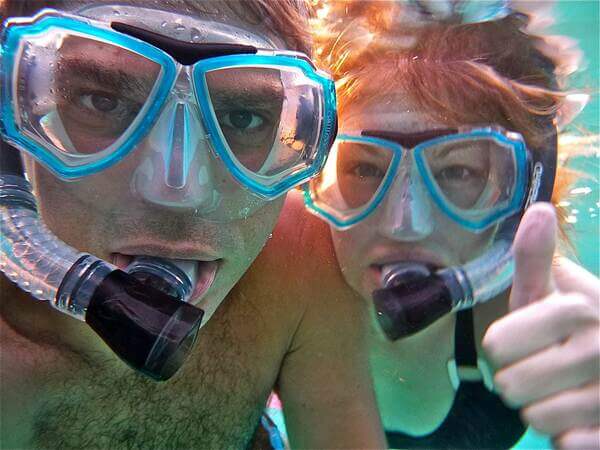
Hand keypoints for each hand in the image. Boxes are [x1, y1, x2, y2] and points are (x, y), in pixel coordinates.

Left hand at [482, 202, 599, 448]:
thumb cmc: (579, 322)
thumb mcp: (554, 288)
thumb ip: (535, 257)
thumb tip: (539, 209)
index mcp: (579, 310)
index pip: (496, 346)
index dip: (501, 346)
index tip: (520, 340)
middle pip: (509, 386)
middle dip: (516, 378)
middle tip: (538, 366)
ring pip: (534, 418)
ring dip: (538, 407)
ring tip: (557, 388)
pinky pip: (565, 445)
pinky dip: (565, 435)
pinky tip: (578, 415)